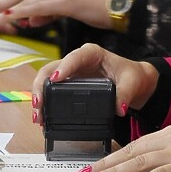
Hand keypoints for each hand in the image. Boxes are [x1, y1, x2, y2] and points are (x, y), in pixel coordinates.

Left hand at [0, 0, 120, 32]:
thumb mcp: (65, 8)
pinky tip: (11, 18)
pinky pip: (37, 6)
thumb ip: (45, 12)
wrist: (117, 6)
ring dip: (6, 9)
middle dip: (0, 2)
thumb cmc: (93, 8)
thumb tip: (27, 20)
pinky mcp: (65, 0)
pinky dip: (21, 12)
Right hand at [30, 43, 159, 124]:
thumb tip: (118, 108)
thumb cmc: (131, 75)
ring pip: (46, 80)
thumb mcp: (131, 82)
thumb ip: (125, 93)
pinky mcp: (67, 86)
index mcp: (91, 53)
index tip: (56, 78)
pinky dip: (45, 104)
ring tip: (38, 116)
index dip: (63, 67)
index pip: (74, 57)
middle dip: (41, 86)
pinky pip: (51, 92)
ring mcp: (70, 74)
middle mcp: (76, 61)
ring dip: (39, 97)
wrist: (132, 83)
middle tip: (39, 103)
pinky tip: (43, 118)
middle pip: (51, 68)